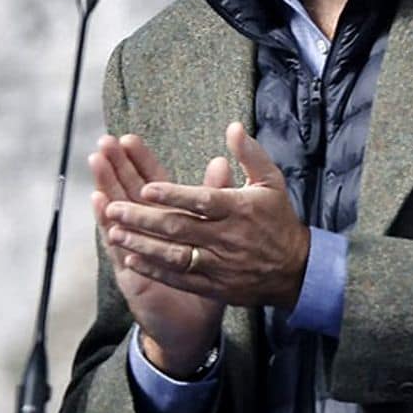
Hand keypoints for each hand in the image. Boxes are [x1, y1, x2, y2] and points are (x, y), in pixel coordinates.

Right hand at [90, 133, 228, 377]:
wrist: (193, 325)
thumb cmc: (205, 280)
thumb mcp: (216, 237)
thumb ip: (216, 198)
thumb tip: (221, 163)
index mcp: (166, 220)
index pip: (150, 183)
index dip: (140, 161)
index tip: (129, 138)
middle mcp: (145, 232)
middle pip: (128, 191)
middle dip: (117, 165)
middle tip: (105, 141)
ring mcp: (133, 251)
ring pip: (117, 212)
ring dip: (106, 185)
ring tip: (97, 161)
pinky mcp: (129, 271)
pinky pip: (117, 243)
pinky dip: (107, 223)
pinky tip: (99, 203)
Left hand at [106, 122, 310, 311]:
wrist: (298, 271)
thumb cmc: (279, 221)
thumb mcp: (271, 182)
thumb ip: (250, 154)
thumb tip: (233, 126)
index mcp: (238, 209)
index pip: (202, 201)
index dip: (173, 195)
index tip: (146, 188)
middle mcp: (226, 237)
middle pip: (179, 228)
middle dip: (143, 219)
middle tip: (114, 209)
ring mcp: (219, 264)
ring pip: (175, 255)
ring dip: (142, 245)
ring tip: (114, 233)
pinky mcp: (214, 285)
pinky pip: (180, 278)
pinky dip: (155, 270)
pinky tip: (131, 260)